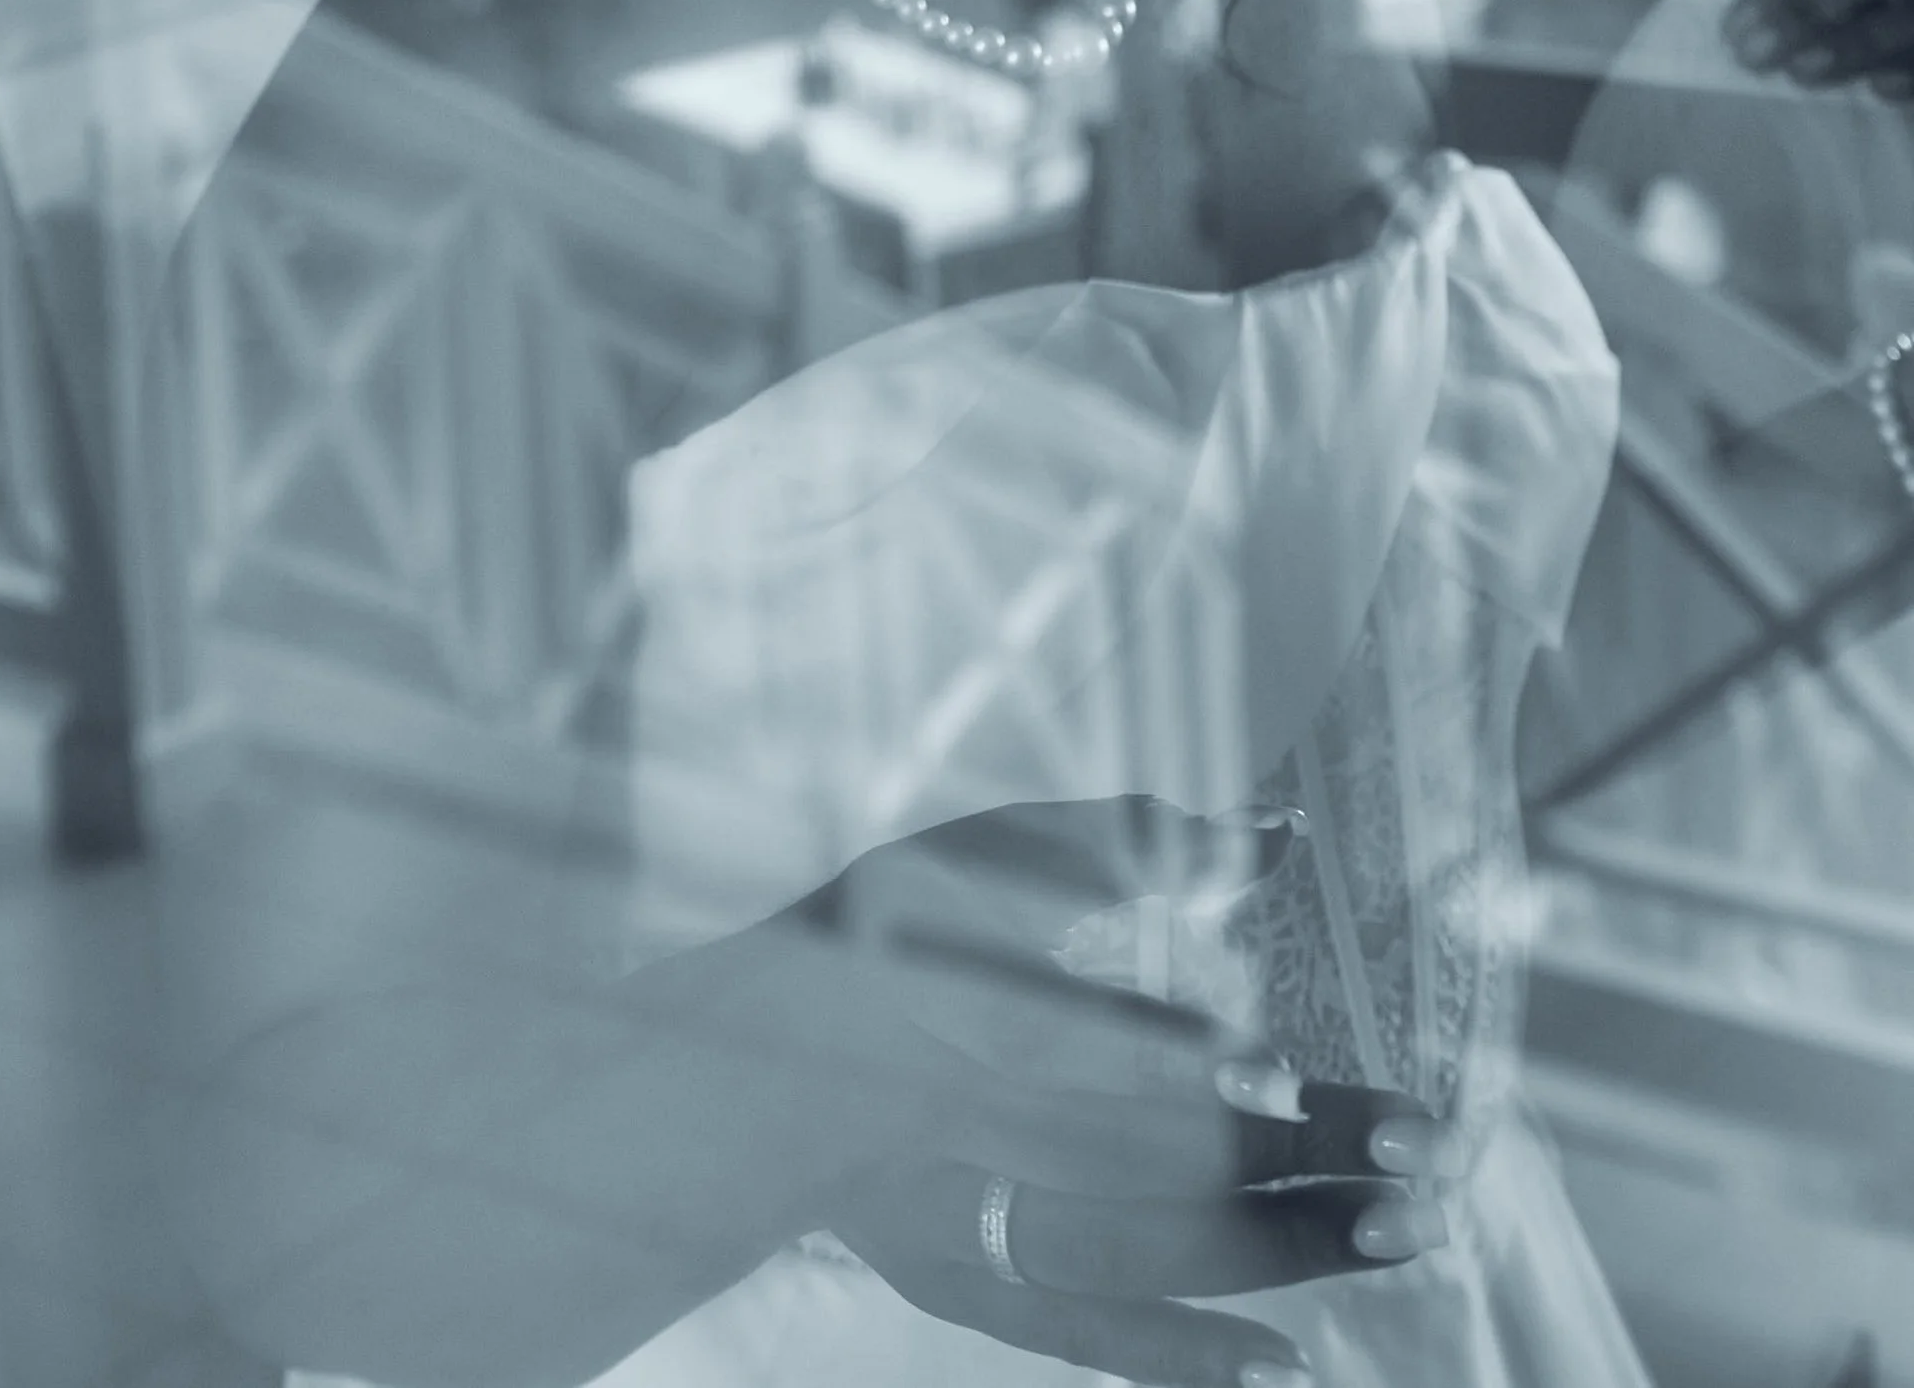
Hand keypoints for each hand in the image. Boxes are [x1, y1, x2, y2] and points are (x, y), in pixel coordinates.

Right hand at [803, 796, 1451, 1381]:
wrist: (745, 1064)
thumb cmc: (886, 933)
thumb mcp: (986, 856)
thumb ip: (1128, 843)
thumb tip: (1281, 829)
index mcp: (948, 1004)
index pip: (1089, 1046)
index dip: (1198, 1072)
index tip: (1304, 1081)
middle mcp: (950, 1124)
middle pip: (1141, 1160)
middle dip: (1287, 1163)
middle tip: (1418, 1159)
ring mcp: (958, 1220)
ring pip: (1136, 1251)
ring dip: (1273, 1247)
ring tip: (1402, 1233)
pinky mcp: (961, 1287)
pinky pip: (1087, 1337)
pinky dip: (1188, 1357)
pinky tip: (1291, 1371)